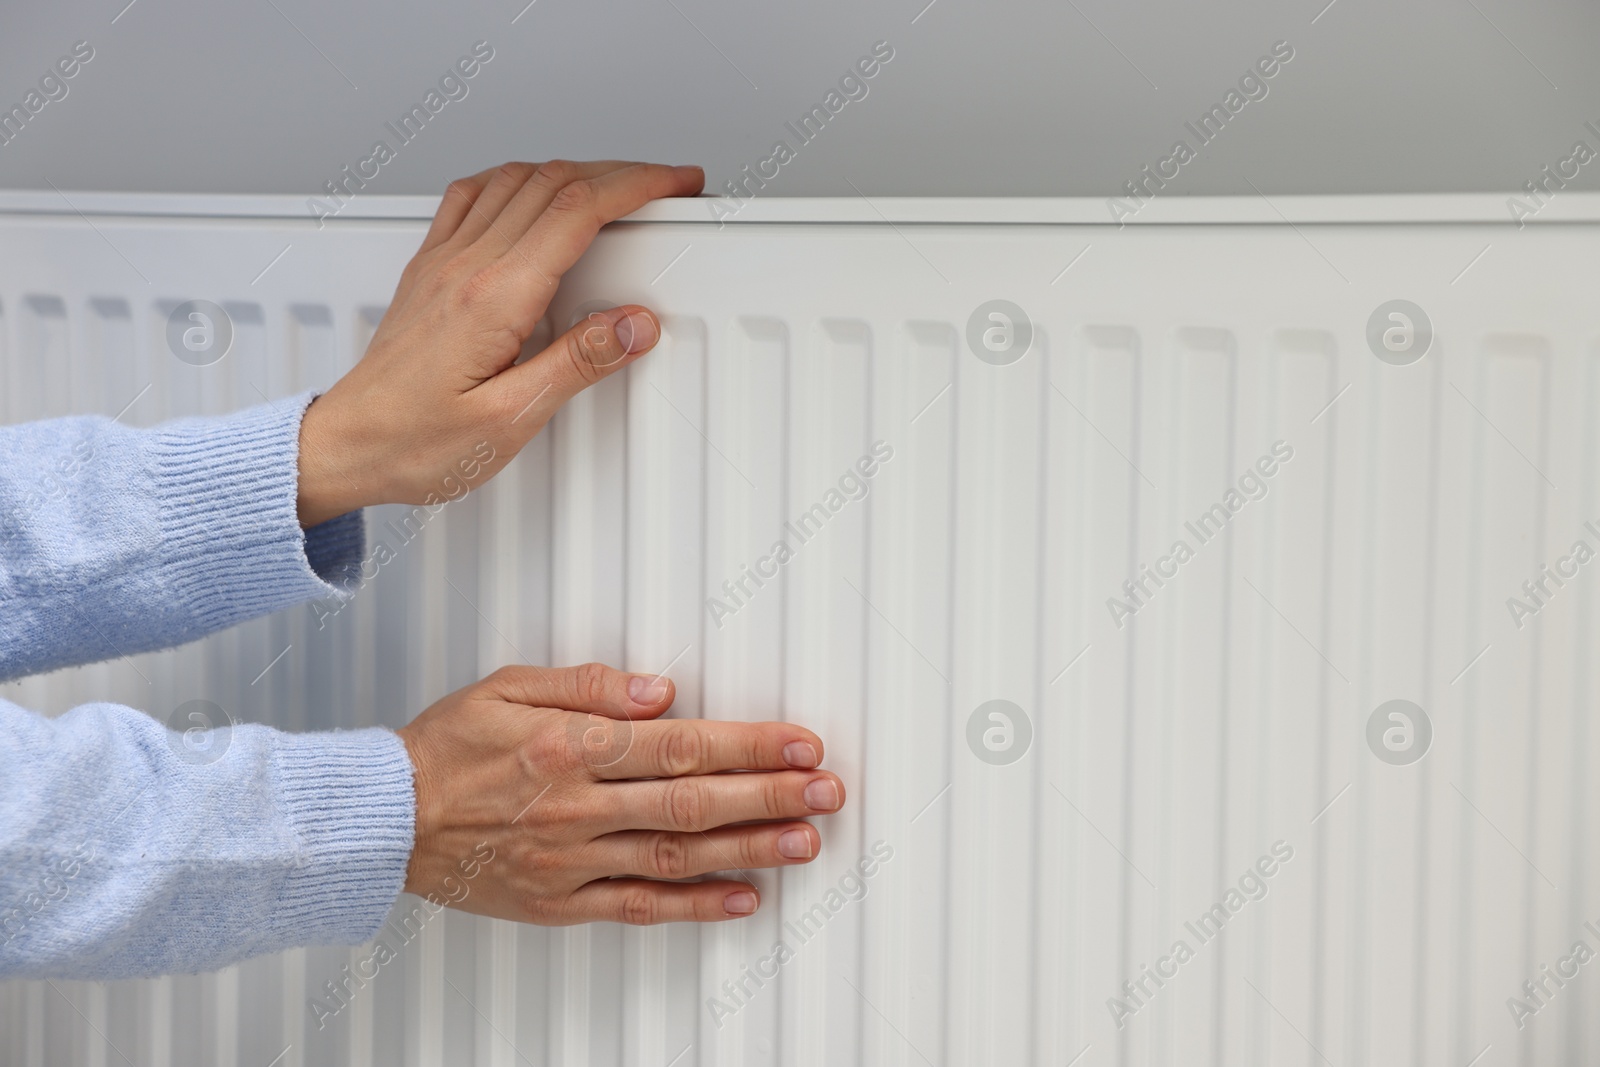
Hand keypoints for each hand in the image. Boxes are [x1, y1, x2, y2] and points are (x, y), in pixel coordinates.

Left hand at [295, 160, 704, 526]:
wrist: (346, 446)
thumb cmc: (414, 443)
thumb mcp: (510, 420)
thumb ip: (576, 365)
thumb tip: (631, 325)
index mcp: (492, 297)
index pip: (576, 212)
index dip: (635, 186)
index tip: (672, 184)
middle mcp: (465, 266)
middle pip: (553, 182)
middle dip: (619, 172)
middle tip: (663, 183)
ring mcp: (442, 261)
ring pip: (516, 180)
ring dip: (574, 170)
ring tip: (615, 185)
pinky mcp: (428, 269)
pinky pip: (474, 195)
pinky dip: (517, 179)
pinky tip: (531, 190)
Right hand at [395, 663, 844, 924]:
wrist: (383, 819)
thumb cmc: (446, 747)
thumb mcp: (510, 686)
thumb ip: (590, 685)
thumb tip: (659, 689)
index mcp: (570, 747)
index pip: (679, 744)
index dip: (749, 743)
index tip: (800, 742)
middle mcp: (578, 806)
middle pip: (692, 801)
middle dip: (770, 794)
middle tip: (828, 790)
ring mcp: (572, 860)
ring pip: (677, 855)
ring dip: (750, 848)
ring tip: (807, 840)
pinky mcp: (561, 903)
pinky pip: (639, 907)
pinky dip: (696, 906)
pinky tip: (743, 897)